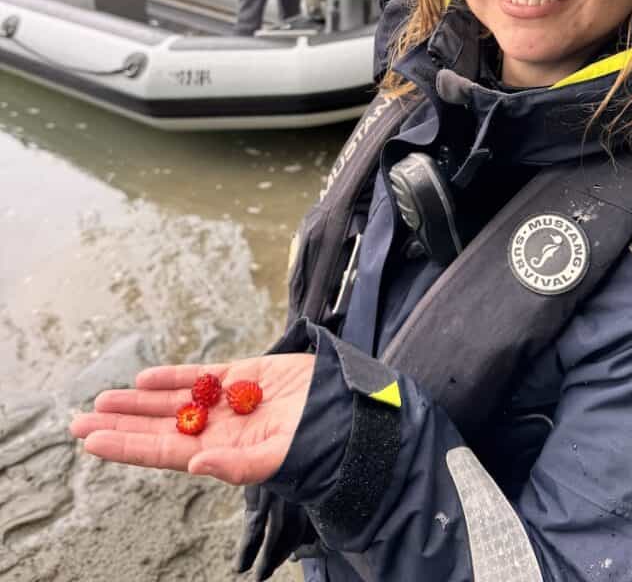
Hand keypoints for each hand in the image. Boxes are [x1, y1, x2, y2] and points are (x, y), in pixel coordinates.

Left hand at [69, 353, 314, 485]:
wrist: (348, 409)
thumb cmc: (316, 442)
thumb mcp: (278, 458)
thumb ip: (237, 465)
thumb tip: (195, 463)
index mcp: (221, 453)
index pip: (161, 452)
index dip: (125, 446)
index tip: (90, 441)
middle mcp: (218, 429)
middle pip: (157, 427)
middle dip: (118, 423)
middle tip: (75, 421)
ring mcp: (228, 402)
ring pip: (172, 401)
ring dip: (137, 401)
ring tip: (100, 398)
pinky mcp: (244, 375)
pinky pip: (200, 376)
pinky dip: (172, 377)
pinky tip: (145, 379)